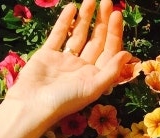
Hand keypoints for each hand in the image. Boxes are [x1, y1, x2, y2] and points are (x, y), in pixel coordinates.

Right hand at [4, 0, 135, 119]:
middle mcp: (82, 67)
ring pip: (79, 35)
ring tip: (91, 0)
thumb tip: (128, 54)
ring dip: (86, 18)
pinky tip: (72, 8)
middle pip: (96, 40)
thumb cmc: (64, 100)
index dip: (114, 32)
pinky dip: (66, 22)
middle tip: (107, 1)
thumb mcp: (92, 87)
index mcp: (95, 76)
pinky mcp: (48, 54)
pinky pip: (59, 35)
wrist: (31, 105)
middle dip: (102, 21)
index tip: (116, 14)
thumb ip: (111, 71)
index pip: (109, 50)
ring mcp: (65, 60)